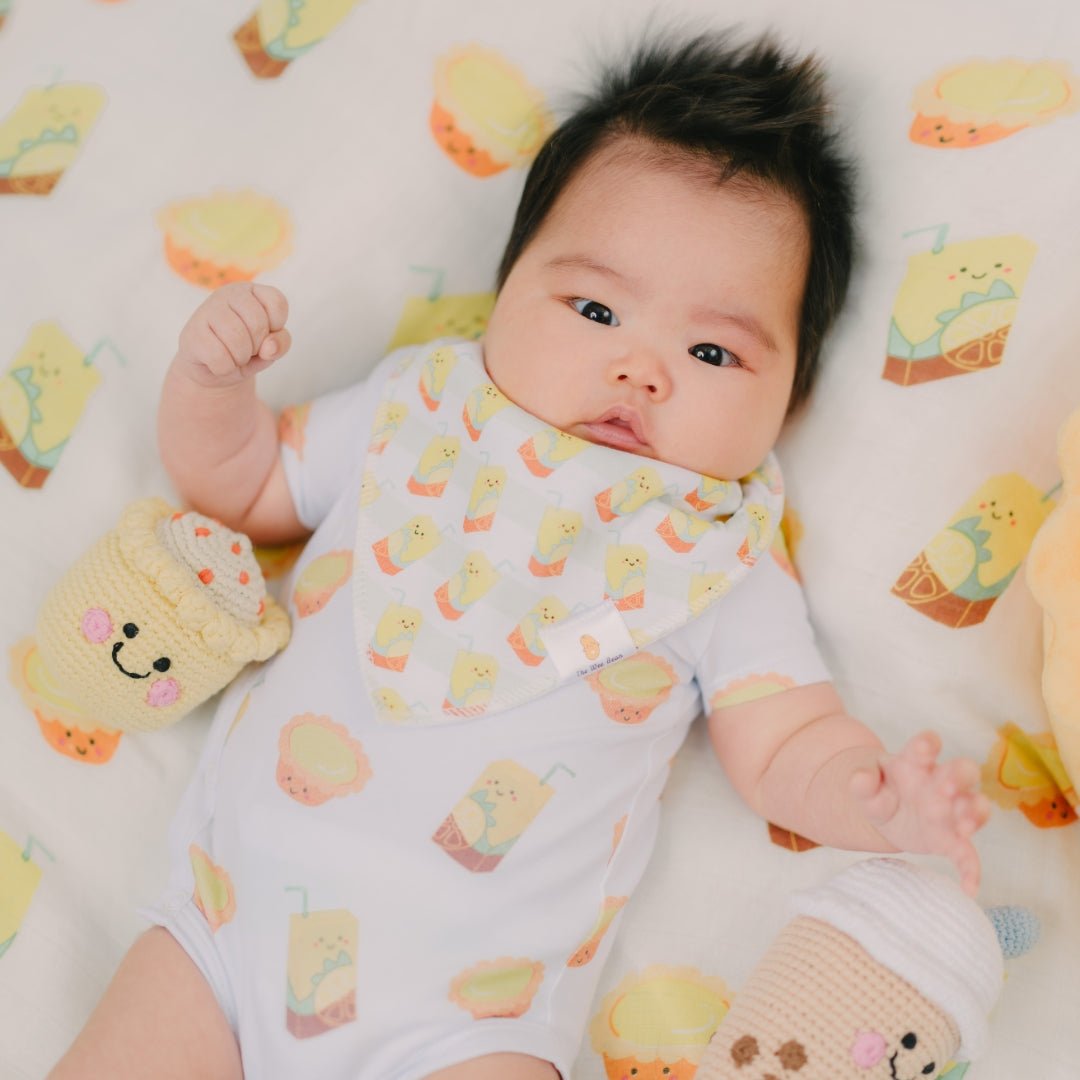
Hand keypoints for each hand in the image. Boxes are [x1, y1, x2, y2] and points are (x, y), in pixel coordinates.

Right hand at [175, 282, 290, 386]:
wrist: (212, 370)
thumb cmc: (246, 352)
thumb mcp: (271, 348)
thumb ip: (281, 343)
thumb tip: (269, 348)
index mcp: (251, 292)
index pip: (277, 303)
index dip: (277, 326)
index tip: (265, 334)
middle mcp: (227, 294)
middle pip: (258, 324)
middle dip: (258, 347)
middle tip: (247, 349)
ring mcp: (206, 311)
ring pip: (237, 339)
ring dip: (241, 358)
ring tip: (234, 356)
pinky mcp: (191, 333)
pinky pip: (219, 357)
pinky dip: (225, 368)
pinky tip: (218, 363)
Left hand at [850, 731, 990, 895]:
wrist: (888, 812)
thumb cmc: (880, 790)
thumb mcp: (864, 786)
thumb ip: (861, 781)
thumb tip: (861, 779)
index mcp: (915, 763)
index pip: (926, 745)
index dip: (927, 743)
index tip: (926, 746)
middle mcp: (939, 782)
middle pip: (962, 771)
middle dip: (959, 777)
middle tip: (947, 789)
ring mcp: (950, 810)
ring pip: (975, 806)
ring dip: (973, 814)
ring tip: (963, 828)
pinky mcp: (951, 839)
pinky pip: (968, 853)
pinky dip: (972, 869)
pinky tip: (970, 887)